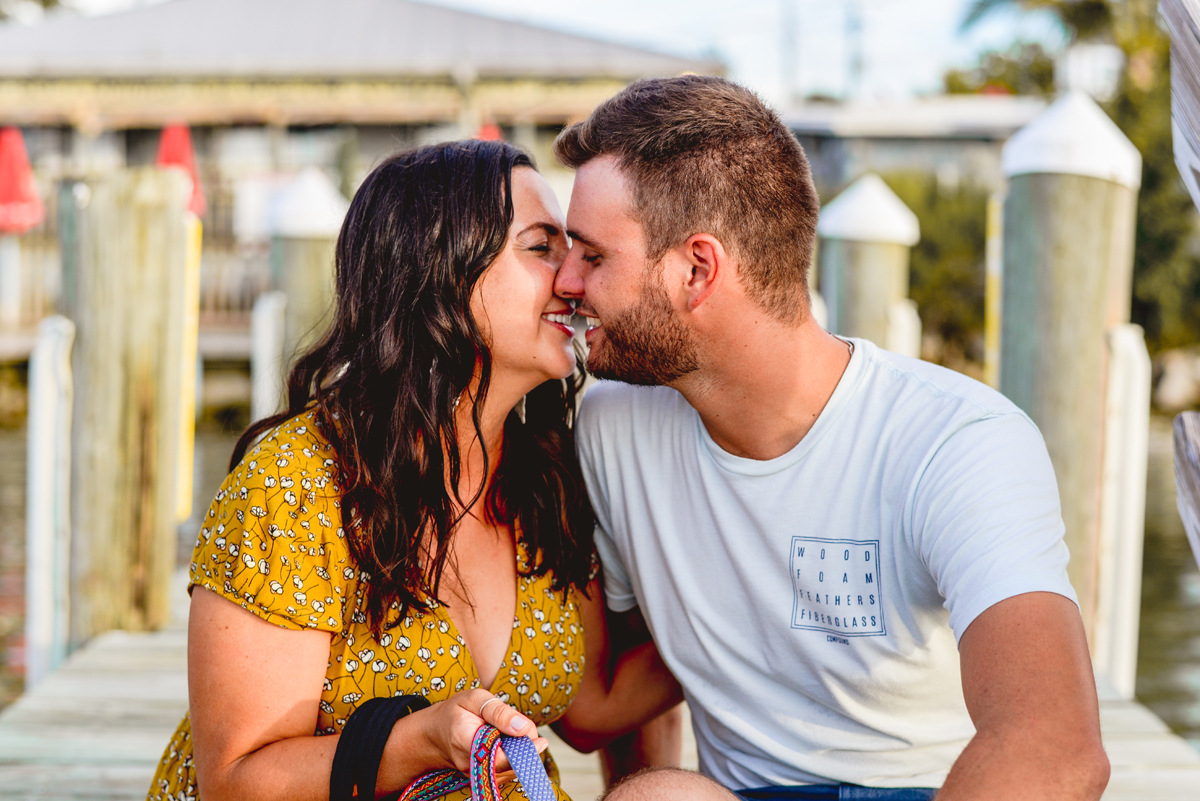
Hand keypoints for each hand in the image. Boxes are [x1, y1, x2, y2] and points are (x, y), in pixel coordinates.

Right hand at [419, 689, 547, 779]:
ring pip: (510, 771)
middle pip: (509, 766)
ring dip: (521, 754)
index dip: (524, 750)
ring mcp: (475, 774)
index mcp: (465, 740)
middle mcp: (469, 764)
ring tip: (517, 733)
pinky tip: (511, 744)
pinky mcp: (481, 777)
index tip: (541, 740)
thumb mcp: (475, 699)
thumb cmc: (455, 711)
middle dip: (526, 749)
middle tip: (531, 732)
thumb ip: (500, 712)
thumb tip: (523, 727)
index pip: (500, 755)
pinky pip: (505, 772)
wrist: (434, 733)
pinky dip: (514, 759)